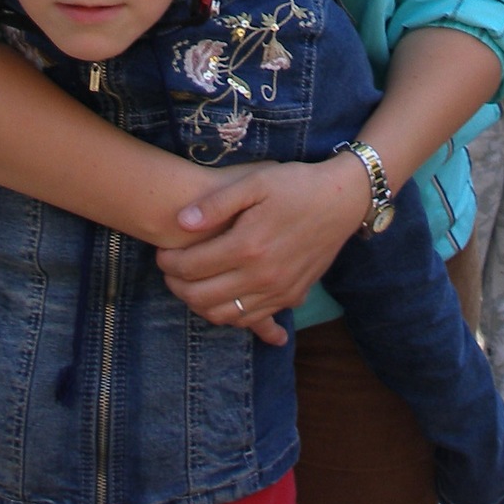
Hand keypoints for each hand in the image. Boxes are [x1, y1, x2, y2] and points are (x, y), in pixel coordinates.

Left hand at [155, 154, 372, 344]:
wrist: (342, 201)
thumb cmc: (296, 185)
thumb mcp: (255, 182)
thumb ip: (216, 203)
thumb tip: (181, 221)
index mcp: (248, 246)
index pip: (192, 267)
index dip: (169, 262)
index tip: (161, 252)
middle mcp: (262, 276)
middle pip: (202, 298)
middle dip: (176, 286)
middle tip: (169, 270)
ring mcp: (278, 292)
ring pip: (224, 316)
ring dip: (199, 305)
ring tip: (189, 284)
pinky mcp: (291, 298)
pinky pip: (251, 321)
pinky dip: (229, 315)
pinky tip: (220, 298)